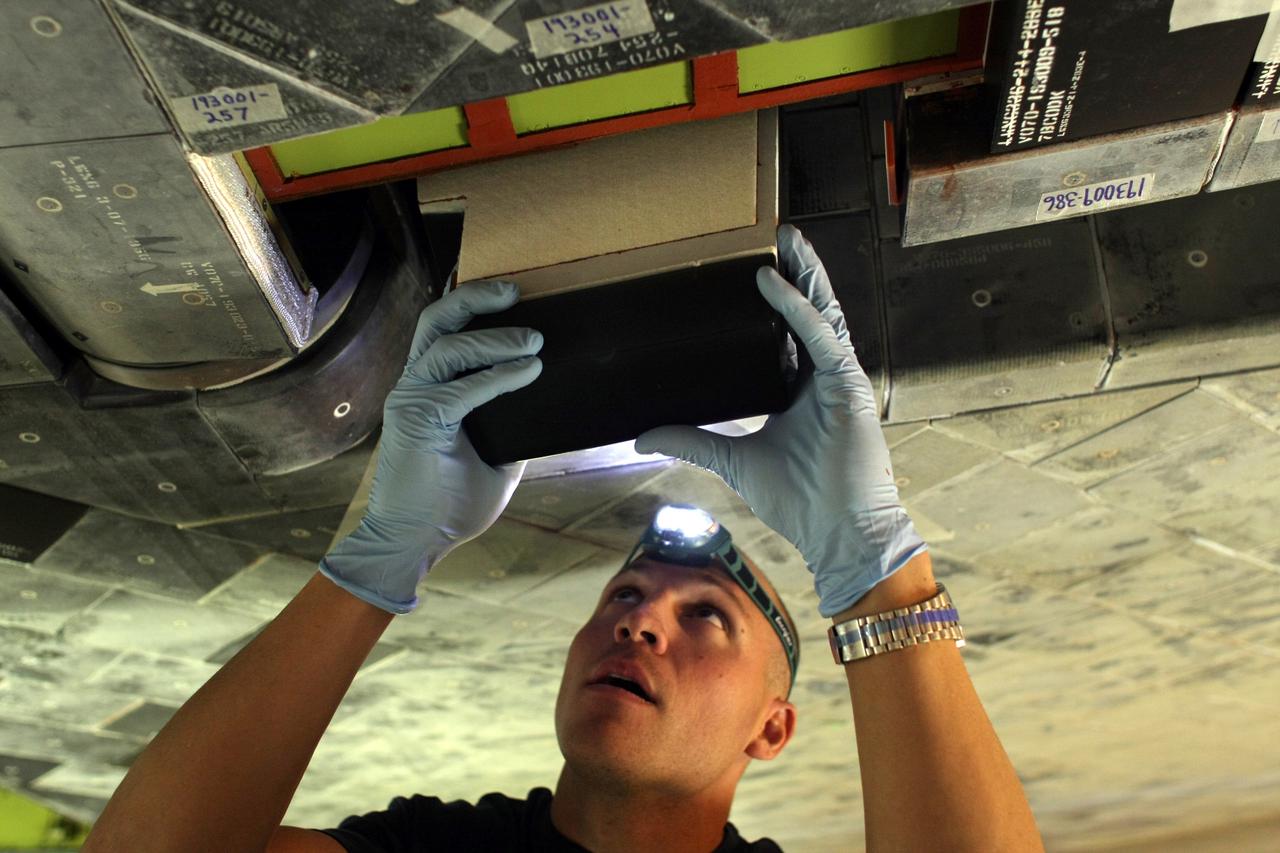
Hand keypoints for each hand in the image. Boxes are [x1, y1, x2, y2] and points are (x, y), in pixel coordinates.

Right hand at [320, 281, 542, 613]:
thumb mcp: (498, 459)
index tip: (515, 297)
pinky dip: (498, 376)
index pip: (445, 331)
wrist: (416, 542)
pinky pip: (461, 389)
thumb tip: (552, 414)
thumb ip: (514, 430)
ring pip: (447, 346)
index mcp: (428, 388)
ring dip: (495, 339)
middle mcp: (414, 386)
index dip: (474, 307)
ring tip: (534, 342)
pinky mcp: (418, 422)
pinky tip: (528, 372)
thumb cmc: (450, 504)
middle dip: (474, 298)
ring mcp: (412, 401)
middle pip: (435, 321)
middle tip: (517, 290)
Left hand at [635, 225, 924, 616]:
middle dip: (798, 271)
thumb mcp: (731, 460)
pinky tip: (775, 283)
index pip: (792, 332)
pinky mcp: (850, 386)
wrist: (836, 532)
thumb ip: (690, 440)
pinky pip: (823, 338)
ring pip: (825, 312)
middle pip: (813, 311)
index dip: (781, 298)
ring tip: (787, 237)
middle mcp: (824, 377)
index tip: (756, 269)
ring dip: (807, 273)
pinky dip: (798, 310)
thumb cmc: (797, 500)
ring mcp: (840, 379)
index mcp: (802, 389)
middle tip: (778, 234)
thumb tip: (639, 439)